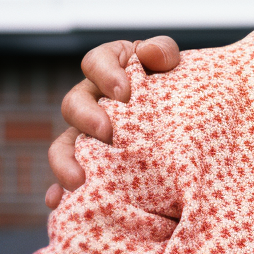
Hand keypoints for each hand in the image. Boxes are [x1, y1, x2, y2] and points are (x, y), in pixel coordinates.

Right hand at [45, 36, 180, 207]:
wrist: (195, 114)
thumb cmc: (178, 82)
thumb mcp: (173, 62)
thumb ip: (163, 50)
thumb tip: (149, 52)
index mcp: (111, 68)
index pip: (95, 62)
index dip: (105, 74)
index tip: (124, 92)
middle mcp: (94, 100)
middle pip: (74, 104)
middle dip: (87, 118)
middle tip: (107, 133)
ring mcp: (90, 134)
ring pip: (65, 144)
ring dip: (66, 161)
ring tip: (79, 179)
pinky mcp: (94, 162)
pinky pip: (70, 176)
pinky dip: (59, 189)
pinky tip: (59, 202)